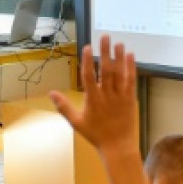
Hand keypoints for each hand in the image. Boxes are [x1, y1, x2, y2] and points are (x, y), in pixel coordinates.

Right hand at [50, 36, 138, 154]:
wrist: (117, 146)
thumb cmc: (95, 135)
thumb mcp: (76, 122)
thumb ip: (63, 106)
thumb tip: (51, 93)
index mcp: (92, 100)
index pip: (88, 76)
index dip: (87, 61)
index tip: (87, 47)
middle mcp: (107, 95)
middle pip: (105, 70)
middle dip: (105, 52)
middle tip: (105, 37)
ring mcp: (120, 96)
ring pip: (119, 73)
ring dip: (119, 57)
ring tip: (118, 42)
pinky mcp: (131, 99)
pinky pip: (131, 81)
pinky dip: (131, 68)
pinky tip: (130, 55)